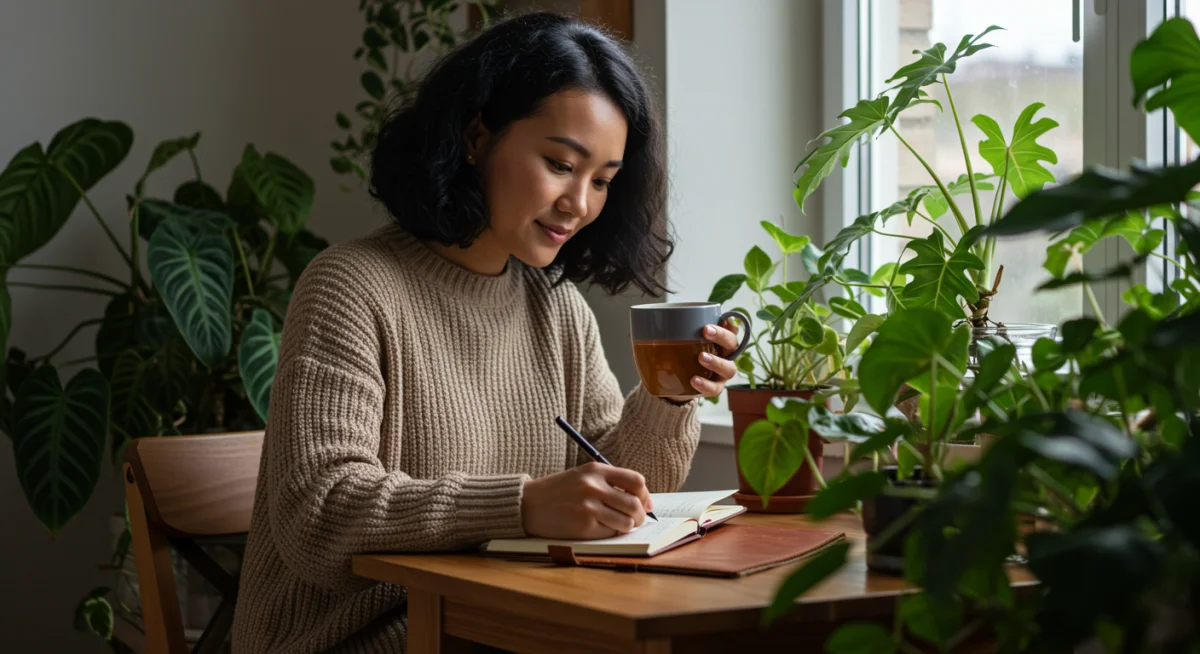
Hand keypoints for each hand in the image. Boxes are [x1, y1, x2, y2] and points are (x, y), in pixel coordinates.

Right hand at [521, 462, 652, 538]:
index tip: (645, 503)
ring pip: (627, 522)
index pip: (636, 481)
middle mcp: (593, 487)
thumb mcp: (583, 476)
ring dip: (628, 526)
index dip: (645, 494)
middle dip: (640, 515)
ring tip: (620, 525)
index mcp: (595, 470)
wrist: (528, 504)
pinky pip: (610, 532)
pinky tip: (601, 528)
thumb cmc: (558, 491)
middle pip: (635, 503)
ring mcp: (588, 507)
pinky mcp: (583, 526)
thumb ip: (610, 483)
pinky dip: (611, 533)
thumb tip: (643, 500)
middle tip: (636, 519)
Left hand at [663, 319, 740, 402]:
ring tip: (701, 357)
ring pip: (729, 368)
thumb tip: (637, 328)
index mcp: (717, 340)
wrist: (673, 385)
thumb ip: (662, 334)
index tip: (721, 318)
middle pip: (732, 344)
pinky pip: (714, 388)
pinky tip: (693, 380)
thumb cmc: (676, 356)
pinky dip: (705, 384)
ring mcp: (721, 374)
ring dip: (716, 361)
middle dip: (722, 336)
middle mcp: (724, 356)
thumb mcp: (671, 343)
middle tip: (705, 331)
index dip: (729, 323)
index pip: (730, 328)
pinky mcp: (714, 389)